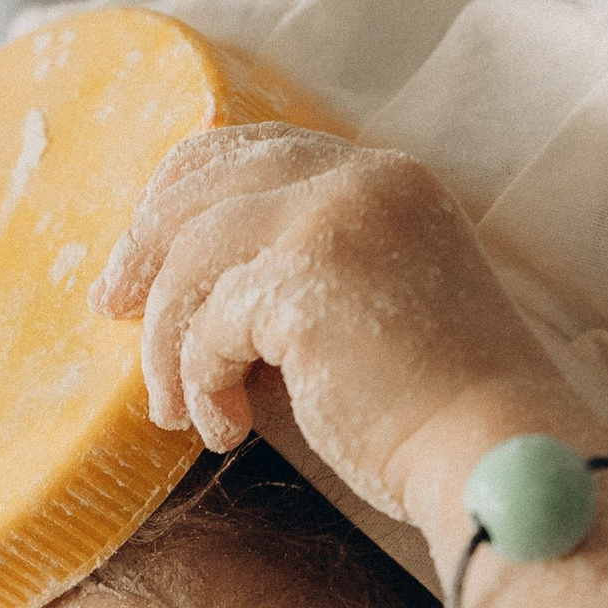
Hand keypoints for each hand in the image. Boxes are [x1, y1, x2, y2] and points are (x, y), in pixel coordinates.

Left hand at [93, 129, 575, 534]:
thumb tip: (175, 293)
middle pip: (206, 184)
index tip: (142, 255)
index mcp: (386, 180)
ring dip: (168, 342)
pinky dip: (201, 382)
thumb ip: (287, 281)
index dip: (181, 193)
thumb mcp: (360, 316)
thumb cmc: (432, 415)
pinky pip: (209, 323)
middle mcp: (364, 179)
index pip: (254, 150)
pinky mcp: (308, 278)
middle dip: (145, 248)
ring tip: (175, 411)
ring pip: (194, 256)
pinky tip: (225, 431)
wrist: (495, 458)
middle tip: (111, 309)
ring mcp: (338, 219)